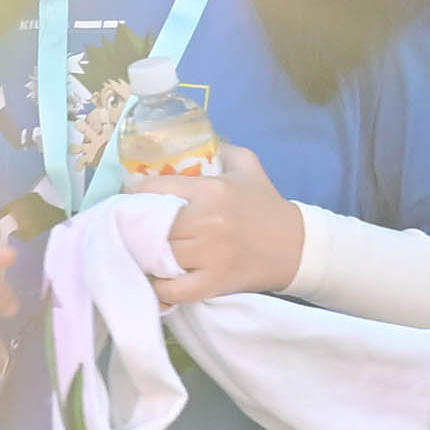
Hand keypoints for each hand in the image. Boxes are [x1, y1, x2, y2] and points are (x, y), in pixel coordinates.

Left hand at [143, 143, 305, 305]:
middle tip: (132, 230)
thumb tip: (197, 139)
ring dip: (144, 256)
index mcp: (211, 190)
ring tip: (140, 253)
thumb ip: (223, 149)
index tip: (133, 201)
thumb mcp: (249, 166)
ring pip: (157, 256)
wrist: (297, 247)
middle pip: (151, 226)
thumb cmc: (268, 206)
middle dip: (136, 228)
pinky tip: (154, 279)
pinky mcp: (213, 283)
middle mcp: (206, 222)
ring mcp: (209, 255)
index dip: (136, 196)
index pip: (154, 190)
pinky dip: (158, 288)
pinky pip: (173, 290)